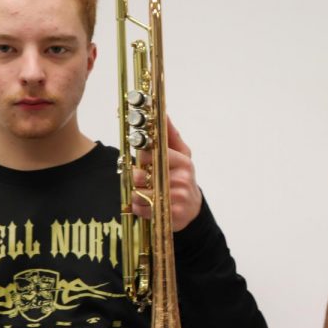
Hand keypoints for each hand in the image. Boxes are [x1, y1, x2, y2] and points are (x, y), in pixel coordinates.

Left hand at [132, 115, 202, 230]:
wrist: (192, 207)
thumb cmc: (182, 177)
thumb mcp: (181, 154)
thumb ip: (170, 135)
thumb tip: (164, 113)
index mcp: (183, 162)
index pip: (151, 155)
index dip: (140, 157)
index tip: (141, 160)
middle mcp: (182, 179)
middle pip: (143, 175)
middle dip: (136, 176)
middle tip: (140, 177)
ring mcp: (178, 198)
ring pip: (141, 193)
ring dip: (136, 193)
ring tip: (142, 192)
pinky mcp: (173, 215)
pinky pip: (145, 209)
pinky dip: (139, 207)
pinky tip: (145, 204)